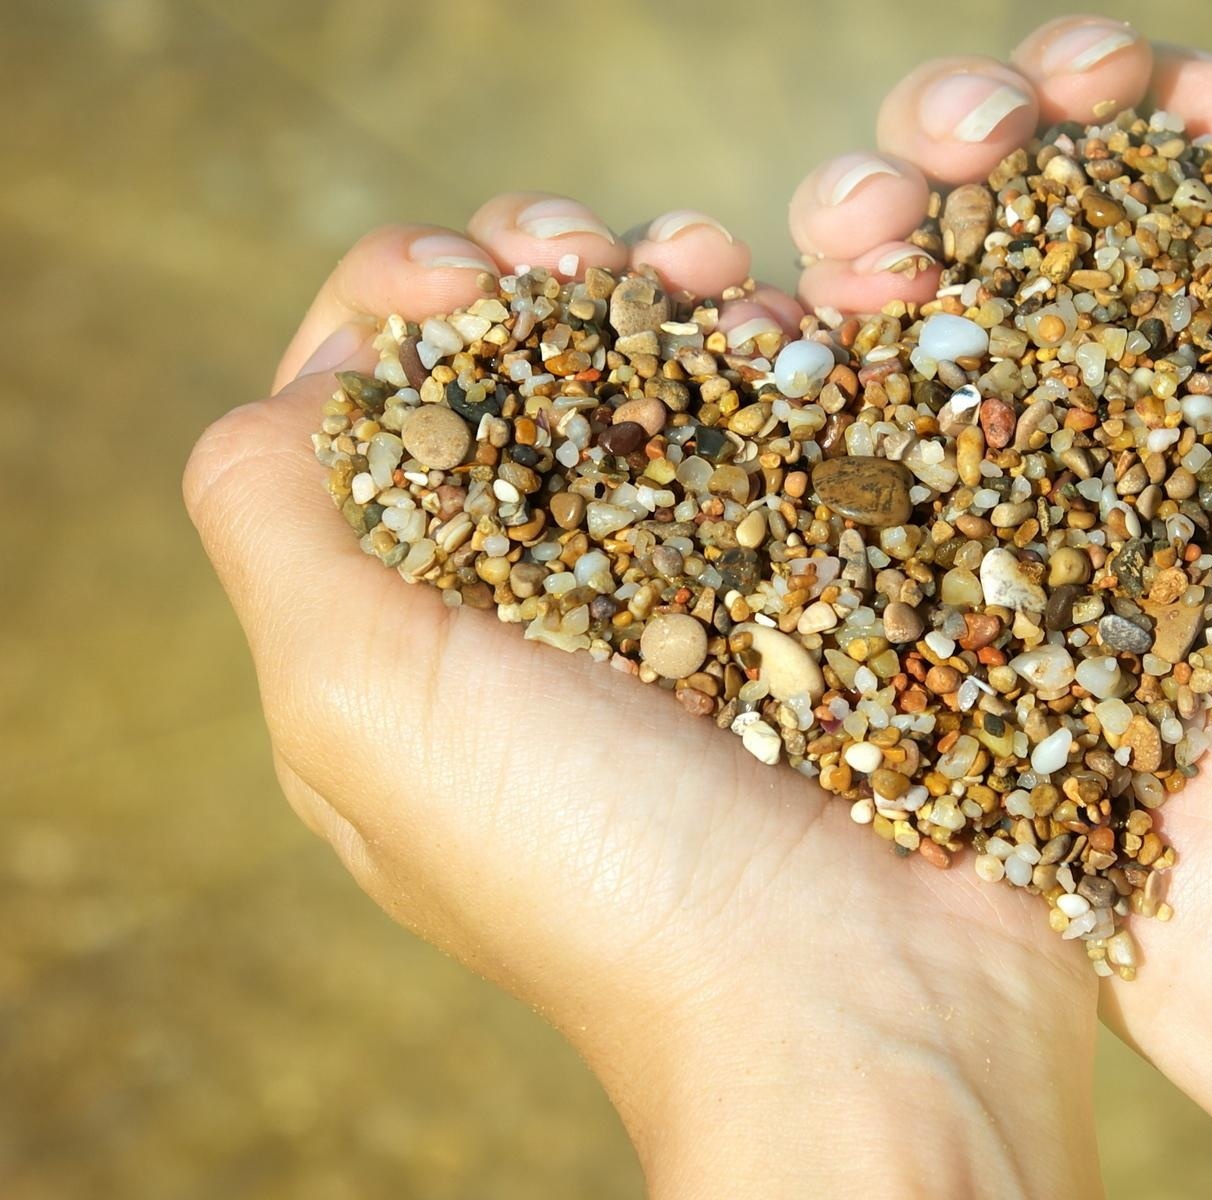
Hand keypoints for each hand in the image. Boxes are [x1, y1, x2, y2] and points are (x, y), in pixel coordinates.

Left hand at [184, 200, 1101, 1197]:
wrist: (862, 1005)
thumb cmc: (600, 872)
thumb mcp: (360, 707)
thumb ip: (279, 521)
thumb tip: (306, 384)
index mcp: (418, 633)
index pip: (375, 411)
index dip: (407, 305)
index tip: (480, 277)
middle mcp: (556, 607)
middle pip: (527, 377)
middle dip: (555, 275)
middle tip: (608, 254)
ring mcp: (709, 597)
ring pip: (673, 385)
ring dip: (681, 292)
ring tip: (723, 275)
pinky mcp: (836, 591)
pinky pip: (801, 431)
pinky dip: (795, 358)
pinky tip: (804, 323)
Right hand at [817, 20, 1211, 1198]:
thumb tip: (1187, 85)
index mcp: (1204, 323)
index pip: (1100, 158)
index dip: (1059, 90)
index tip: (1060, 93)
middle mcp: (1091, 396)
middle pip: (975, 216)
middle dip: (934, 145)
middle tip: (930, 173)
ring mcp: (996, 491)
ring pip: (883, 311)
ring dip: (851, 230)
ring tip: (850, 248)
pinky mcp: (917, 588)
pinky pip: (825, 452)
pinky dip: (784, 363)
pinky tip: (770, 321)